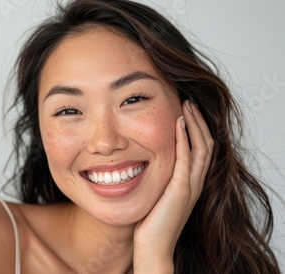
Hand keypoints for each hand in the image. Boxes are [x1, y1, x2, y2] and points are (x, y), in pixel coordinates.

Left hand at [133, 101, 213, 272]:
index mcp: (189, 183)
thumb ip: (157, 178)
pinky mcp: (181, 190)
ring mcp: (190, 186)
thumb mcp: (156, 194)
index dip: (196, 129)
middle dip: (198, 121)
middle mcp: (195, 182)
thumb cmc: (150, 223)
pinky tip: (178, 124)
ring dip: (194, 124)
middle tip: (188, 101)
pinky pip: (185, 159)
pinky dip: (183, 139)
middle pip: (205, 144)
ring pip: (200, 147)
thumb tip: (143, 162)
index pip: (200, 149)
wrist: (152, 247)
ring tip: (186, 105)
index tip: (185, 111)